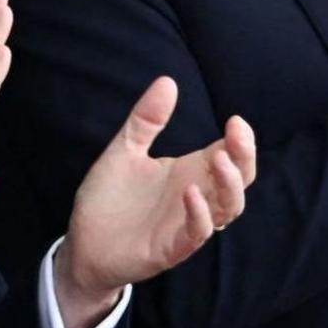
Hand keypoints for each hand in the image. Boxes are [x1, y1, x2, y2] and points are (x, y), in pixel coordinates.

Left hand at [56, 75, 257, 327]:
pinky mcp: (172, 248)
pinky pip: (197, 233)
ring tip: (218, 159)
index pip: (232, 154)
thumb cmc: (109, 200)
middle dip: (244, 156)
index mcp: (191, 172)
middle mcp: (197, 197)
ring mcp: (187, 224)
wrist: (82, 245)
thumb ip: (146, 119)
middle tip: (235, 134)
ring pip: (228, 208)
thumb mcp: (124, 151)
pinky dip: (199, 215)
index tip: (234, 119)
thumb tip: (168, 80)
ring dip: (229, 184)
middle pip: (241, 179)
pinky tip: (189, 193)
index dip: (241, 139)